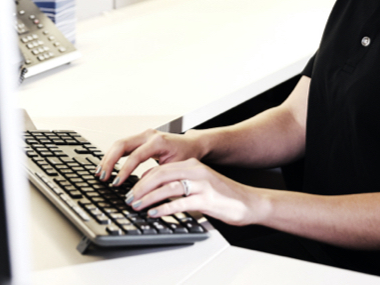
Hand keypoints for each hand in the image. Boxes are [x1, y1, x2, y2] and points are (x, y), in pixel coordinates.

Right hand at [96, 129, 204, 185]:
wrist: (193, 145)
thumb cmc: (187, 156)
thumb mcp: (175, 169)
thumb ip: (159, 178)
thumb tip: (141, 189)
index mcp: (158, 142)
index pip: (135, 156)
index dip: (124, 170)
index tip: (116, 183)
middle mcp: (149, 135)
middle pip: (122, 145)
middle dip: (110, 161)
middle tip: (102, 177)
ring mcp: (144, 135)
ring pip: (119, 144)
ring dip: (108, 158)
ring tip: (100, 172)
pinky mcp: (141, 138)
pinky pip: (123, 145)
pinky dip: (113, 155)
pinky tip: (107, 166)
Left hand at [124, 158, 260, 225]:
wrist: (249, 202)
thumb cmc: (224, 196)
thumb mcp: (200, 185)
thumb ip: (181, 186)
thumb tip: (156, 194)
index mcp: (192, 166)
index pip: (160, 168)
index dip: (142, 179)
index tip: (130, 189)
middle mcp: (195, 171)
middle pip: (160, 174)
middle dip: (140, 187)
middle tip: (129, 198)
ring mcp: (201, 184)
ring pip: (167, 187)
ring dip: (149, 198)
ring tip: (137, 206)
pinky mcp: (207, 199)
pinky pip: (180, 202)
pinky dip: (164, 208)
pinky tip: (154, 213)